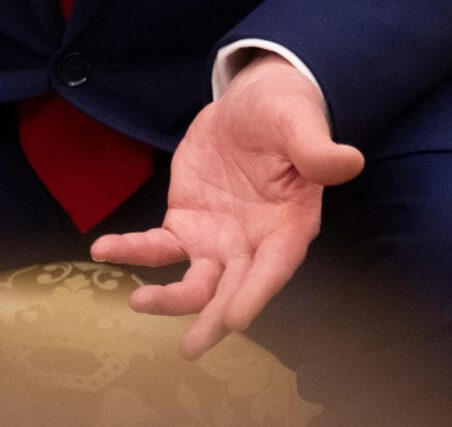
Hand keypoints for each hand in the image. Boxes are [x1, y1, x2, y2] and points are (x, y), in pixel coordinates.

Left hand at [90, 56, 362, 357]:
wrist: (249, 103)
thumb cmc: (285, 113)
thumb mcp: (299, 122)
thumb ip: (316, 150)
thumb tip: (349, 161)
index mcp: (289, 226)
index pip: (274, 267)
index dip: (256, 293)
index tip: (235, 319)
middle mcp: (253, 245)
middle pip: (233, 289)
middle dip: (212, 318)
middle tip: (190, 347)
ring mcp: (217, 240)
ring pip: (194, 281)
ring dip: (168, 298)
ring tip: (138, 304)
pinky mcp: (185, 224)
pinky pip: (157, 247)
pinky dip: (131, 251)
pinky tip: (103, 251)